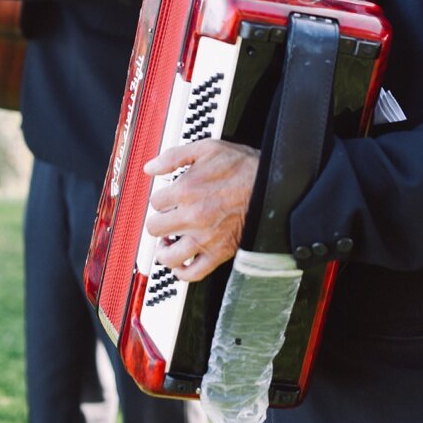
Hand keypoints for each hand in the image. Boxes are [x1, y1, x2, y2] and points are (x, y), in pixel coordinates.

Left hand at [142, 140, 260, 281]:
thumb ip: (174, 156)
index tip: (168, 198)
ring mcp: (204, 238)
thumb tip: (150, 167)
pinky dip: (182, 272)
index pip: (155, 202)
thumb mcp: (207, 148)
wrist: (272, 187)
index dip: (160, 199)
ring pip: (168, 255)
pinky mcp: (218, 253)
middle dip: (158, 222)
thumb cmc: (243, 168)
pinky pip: (193, 273)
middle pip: (154, 228)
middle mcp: (192, 217)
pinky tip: (180, 264)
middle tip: (165, 220)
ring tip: (168, 242)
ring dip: (164, 250)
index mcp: (185, 190)